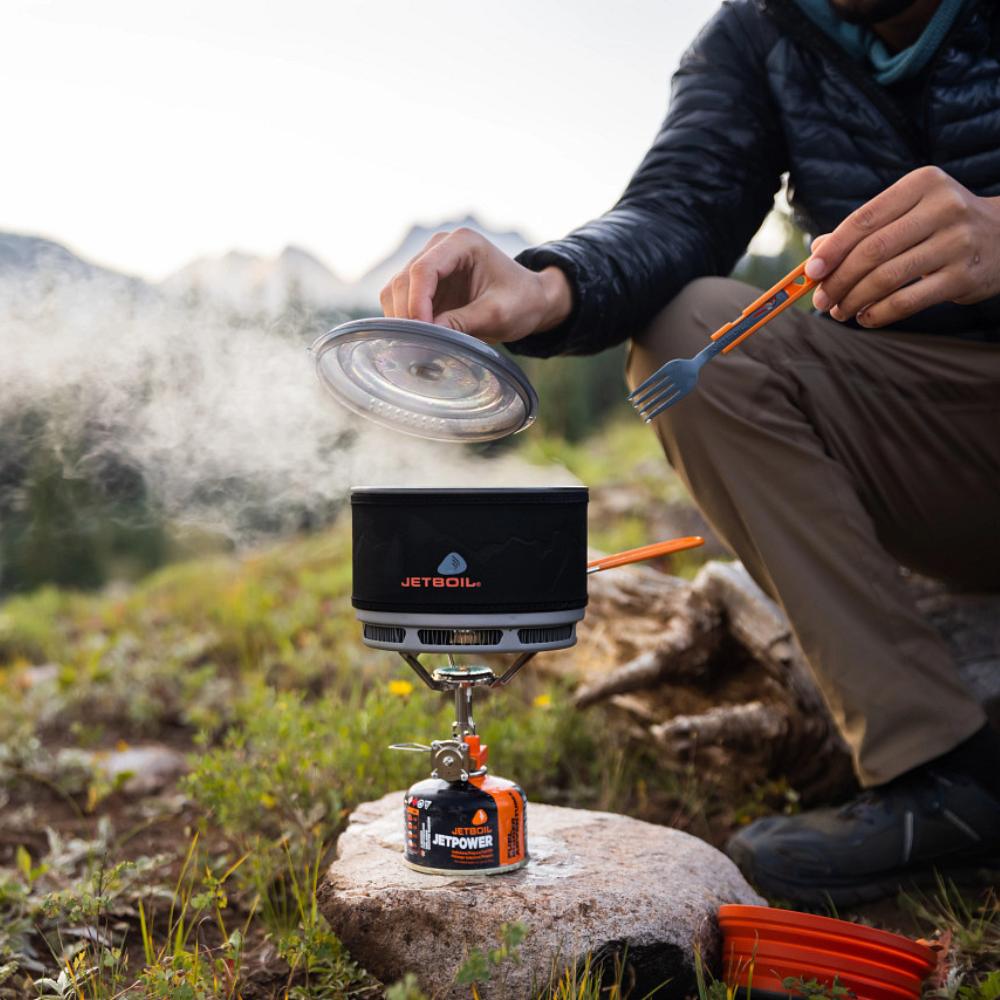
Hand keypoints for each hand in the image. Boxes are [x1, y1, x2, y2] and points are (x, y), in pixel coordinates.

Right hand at [379, 228, 571, 342]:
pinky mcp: (426, 285)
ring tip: (418, 344)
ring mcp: (430, 264)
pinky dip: (405, 321)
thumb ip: (463, 322)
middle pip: (404, 279)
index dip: (416, 302)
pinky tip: (419, 338)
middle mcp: (441, 247)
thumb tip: (429, 335)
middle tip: (417, 345)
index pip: (423, 269)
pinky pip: (401, 301)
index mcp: (462, 243)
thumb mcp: (497, 314)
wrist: (530, 299)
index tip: (423, 331)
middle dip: (407, 314)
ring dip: (402, 318)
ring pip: (396, 290)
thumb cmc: (521, 301)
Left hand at [804, 166, 999, 327]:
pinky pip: (908, 301)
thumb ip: (865, 229)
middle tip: (821, 299)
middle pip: (873, 251)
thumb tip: (817, 253)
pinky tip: (865, 318)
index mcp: (922, 184)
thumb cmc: (941, 224)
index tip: (811, 271)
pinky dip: (879, 313)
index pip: (865, 219)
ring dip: (854, 300)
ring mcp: (957, 242)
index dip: (833, 248)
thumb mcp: (908, 212)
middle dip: (839, 280)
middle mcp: (943, 208)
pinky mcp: (964, 276)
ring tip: (839, 311)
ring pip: (888, 278)